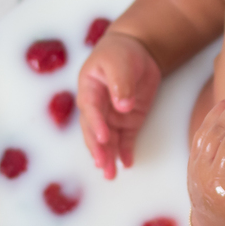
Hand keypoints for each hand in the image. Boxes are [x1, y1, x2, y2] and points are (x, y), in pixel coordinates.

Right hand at [77, 31, 161, 179]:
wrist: (135, 49)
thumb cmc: (120, 52)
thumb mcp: (119, 62)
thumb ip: (120, 82)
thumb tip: (122, 105)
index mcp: (89, 89)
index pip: (91, 110)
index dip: (96, 124)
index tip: (103, 138)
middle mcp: (97, 106)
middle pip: (94, 131)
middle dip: (98, 149)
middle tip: (102, 165)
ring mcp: (112, 115)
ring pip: (108, 140)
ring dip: (109, 156)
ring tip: (111, 175)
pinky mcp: (128, 120)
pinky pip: (125, 139)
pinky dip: (125, 151)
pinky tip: (126, 164)